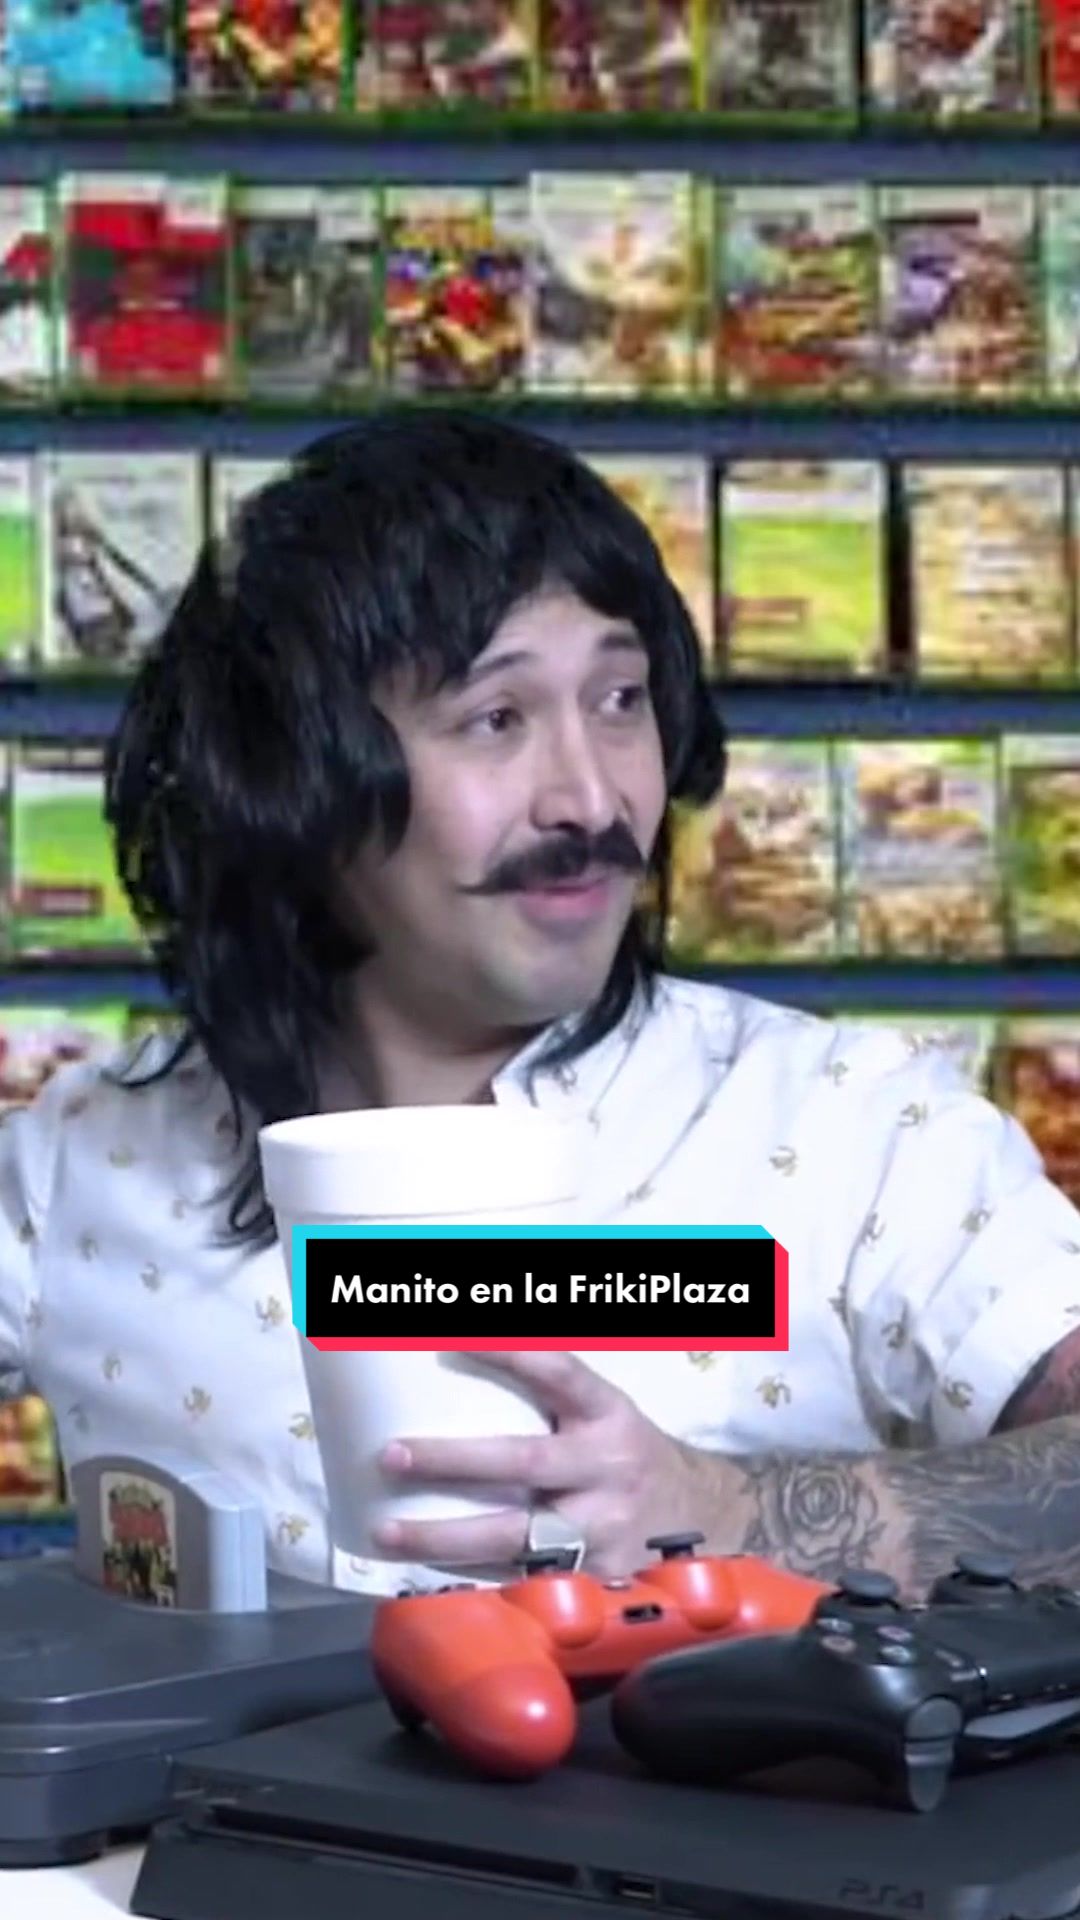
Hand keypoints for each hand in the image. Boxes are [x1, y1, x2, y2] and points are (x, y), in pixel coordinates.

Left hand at [370, 1349, 716, 1576]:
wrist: (707, 1519)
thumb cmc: (628, 1456)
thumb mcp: (607, 1413)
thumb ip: (554, 1394)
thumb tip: (472, 1352)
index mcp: (608, 1416)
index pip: (558, 1372)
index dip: (507, 1354)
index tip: (448, 1343)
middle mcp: (607, 1469)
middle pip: (524, 1462)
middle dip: (453, 1460)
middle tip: (392, 1456)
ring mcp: (603, 1529)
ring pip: (517, 1536)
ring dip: (446, 1536)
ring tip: (388, 1531)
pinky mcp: (596, 1580)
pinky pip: (527, 1582)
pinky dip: (476, 1583)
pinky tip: (428, 1583)